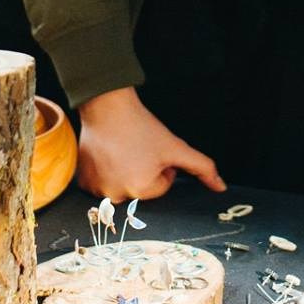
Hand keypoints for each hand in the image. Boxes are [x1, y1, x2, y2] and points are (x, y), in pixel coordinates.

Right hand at [75, 87, 224, 199]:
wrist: (107, 107)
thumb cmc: (142, 126)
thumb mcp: (176, 147)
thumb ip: (202, 168)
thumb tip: (221, 188)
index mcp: (141, 189)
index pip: (161, 187)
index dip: (162, 167)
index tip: (151, 150)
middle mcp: (116, 196)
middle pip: (141, 189)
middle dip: (143, 172)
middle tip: (136, 149)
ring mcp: (97, 190)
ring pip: (122, 187)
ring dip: (124, 173)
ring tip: (121, 150)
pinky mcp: (83, 183)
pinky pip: (102, 184)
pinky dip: (106, 172)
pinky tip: (107, 154)